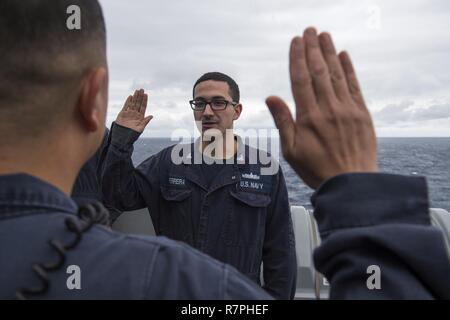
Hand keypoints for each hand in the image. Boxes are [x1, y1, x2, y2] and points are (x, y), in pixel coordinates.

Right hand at [115, 89, 152, 132]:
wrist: (122, 138)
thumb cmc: (132, 135)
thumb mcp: (140, 128)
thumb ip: (145, 121)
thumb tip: (151, 116)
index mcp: (140, 117)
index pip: (143, 107)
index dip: (144, 101)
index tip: (146, 94)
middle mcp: (135, 114)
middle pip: (138, 103)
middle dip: (140, 96)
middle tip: (142, 89)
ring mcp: (129, 113)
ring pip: (132, 103)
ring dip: (135, 97)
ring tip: (137, 91)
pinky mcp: (122, 114)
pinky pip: (126, 106)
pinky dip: (128, 101)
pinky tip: (130, 96)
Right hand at [266, 28, 377, 188]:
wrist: (352, 183)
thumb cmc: (317, 169)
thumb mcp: (291, 151)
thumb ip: (283, 122)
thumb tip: (271, 97)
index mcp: (309, 118)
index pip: (301, 80)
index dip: (297, 58)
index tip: (296, 41)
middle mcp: (328, 109)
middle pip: (319, 72)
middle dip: (313, 49)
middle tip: (309, 30)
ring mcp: (347, 110)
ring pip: (337, 74)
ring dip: (330, 53)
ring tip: (324, 35)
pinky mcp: (362, 114)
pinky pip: (354, 86)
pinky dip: (349, 69)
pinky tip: (344, 55)